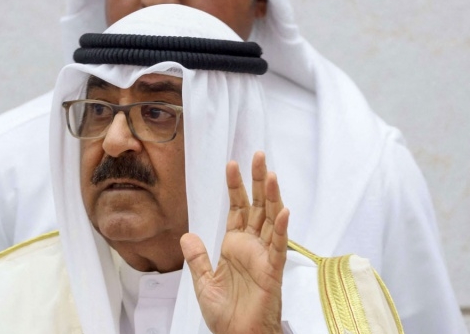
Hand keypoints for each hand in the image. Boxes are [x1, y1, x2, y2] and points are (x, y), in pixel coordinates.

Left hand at [180, 151, 288, 333]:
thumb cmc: (226, 315)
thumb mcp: (203, 282)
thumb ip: (197, 258)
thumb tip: (186, 234)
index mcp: (235, 246)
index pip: (237, 209)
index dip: (235, 187)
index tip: (232, 163)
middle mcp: (252, 246)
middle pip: (257, 206)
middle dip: (257, 181)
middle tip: (258, 155)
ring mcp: (264, 257)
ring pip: (270, 220)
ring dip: (271, 197)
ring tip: (270, 174)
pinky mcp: (272, 271)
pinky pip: (278, 246)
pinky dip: (280, 228)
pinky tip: (282, 210)